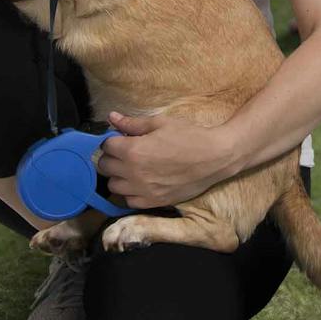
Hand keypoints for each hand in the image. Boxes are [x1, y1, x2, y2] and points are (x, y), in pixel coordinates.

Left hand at [96, 110, 236, 208]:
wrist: (215, 157)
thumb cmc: (190, 136)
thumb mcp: (161, 123)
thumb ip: (133, 123)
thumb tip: (111, 117)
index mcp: (133, 150)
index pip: (105, 146)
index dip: (111, 141)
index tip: (121, 139)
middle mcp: (133, 173)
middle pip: (104, 166)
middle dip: (112, 157)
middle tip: (126, 152)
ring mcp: (142, 190)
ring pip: (113, 186)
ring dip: (118, 176)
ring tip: (133, 168)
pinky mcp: (153, 202)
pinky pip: (128, 200)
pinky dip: (130, 192)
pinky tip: (142, 182)